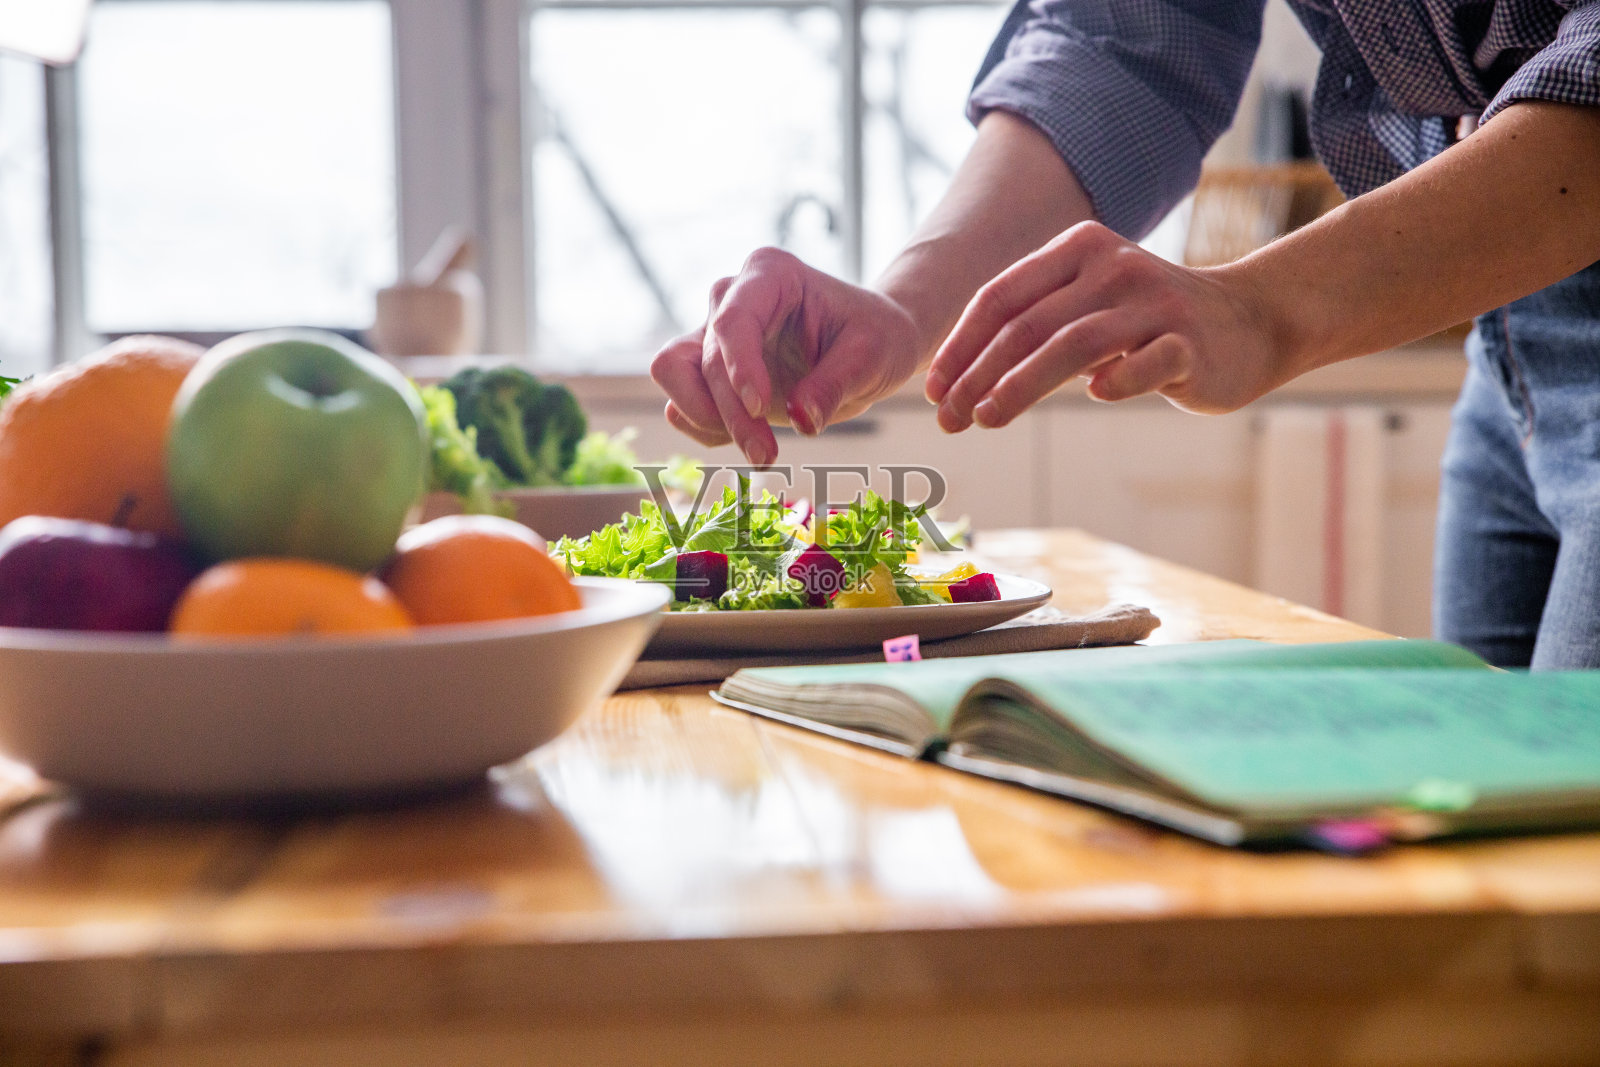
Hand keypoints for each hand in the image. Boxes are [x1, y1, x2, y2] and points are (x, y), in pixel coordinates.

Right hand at [650, 248, 924, 465]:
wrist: (872, 346)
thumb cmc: (876, 337)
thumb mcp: (871, 356)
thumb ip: (834, 385)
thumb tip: (800, 421)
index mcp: (770, 275)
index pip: (732, 320)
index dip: (737, 367)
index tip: (758, 408)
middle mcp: (731, 297)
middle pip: (700, 357)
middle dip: (729, 413)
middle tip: (768, 455)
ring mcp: (714, 333)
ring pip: (672, 374)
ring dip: (706, 419)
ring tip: (760, 451)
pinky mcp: (708, 370)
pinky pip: (682, 402)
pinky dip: (708, 428)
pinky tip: (754, 437)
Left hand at [925, 222, 1285, 429]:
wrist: (1250, 321)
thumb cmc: (1146, 322)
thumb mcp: (1085, 306)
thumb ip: (1031, 326)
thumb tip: (954, 379)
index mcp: (1078, 249)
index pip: (1000, 296)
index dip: (960, 346)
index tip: (933, 390)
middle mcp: (1113, 268)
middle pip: (1028, 324)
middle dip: (978, 374)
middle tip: (948, 419)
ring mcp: (1155, 303)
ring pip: (1075, 343)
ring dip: (1021, 385)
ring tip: (986, 419)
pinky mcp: (1191, 342)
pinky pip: (1148, 362)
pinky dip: (1119, 380)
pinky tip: (1095, 397)